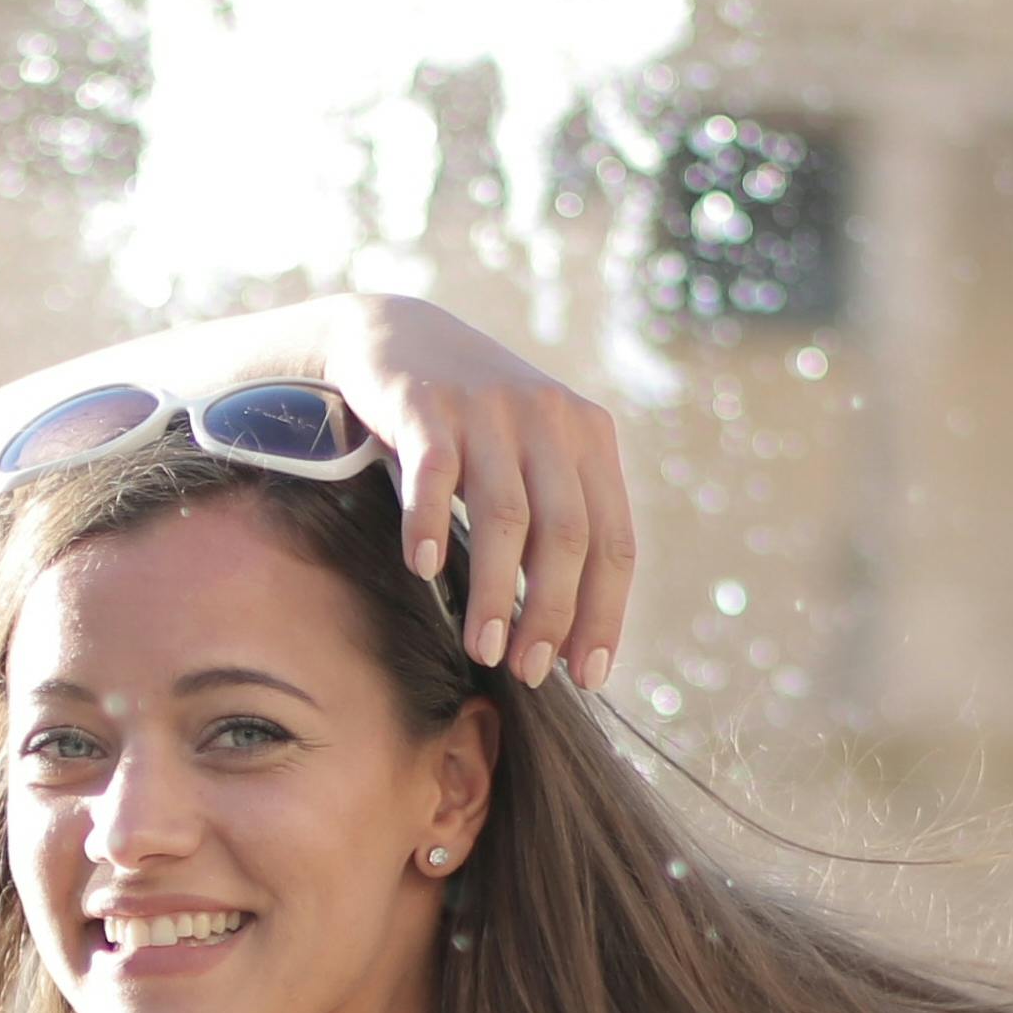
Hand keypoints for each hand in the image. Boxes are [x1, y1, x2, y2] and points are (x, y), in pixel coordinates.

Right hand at [331, 294, 634, 687]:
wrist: (398, 337)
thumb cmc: (472, 424)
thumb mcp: (533, 457)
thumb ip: (558, 520)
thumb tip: (568, 630)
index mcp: (590, 439)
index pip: (614, 542)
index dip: (604, 613)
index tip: (586, 675)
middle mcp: (549, 420)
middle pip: (566, 535)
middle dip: (552, 613)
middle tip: (528, 671)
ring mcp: (489, 410)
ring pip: (506, 515)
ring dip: (497, 590)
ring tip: (482, 647)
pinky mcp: (428, 405)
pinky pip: (434, 476)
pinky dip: (430, 526)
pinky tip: (425, 571)